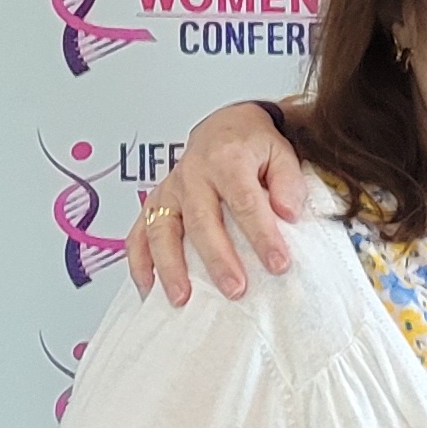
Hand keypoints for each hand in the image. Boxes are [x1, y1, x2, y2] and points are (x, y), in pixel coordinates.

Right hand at [128, 103, 306, 303]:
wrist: (225, 128)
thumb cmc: (254, 146)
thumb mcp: (281, 153)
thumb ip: (288, 182)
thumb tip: (287, 213)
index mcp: (226, 160)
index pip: (245, 201)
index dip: (262, 235)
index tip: (278, 264)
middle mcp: (192, 175)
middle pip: (202, 221)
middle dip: (217, 259)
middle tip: (235, 290)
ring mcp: (169, 190)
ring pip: (162, 229)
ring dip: (170, 267)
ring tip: (182, 299)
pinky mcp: (155, 203)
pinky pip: (138, 233)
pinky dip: (139, 262)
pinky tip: (148, 288)